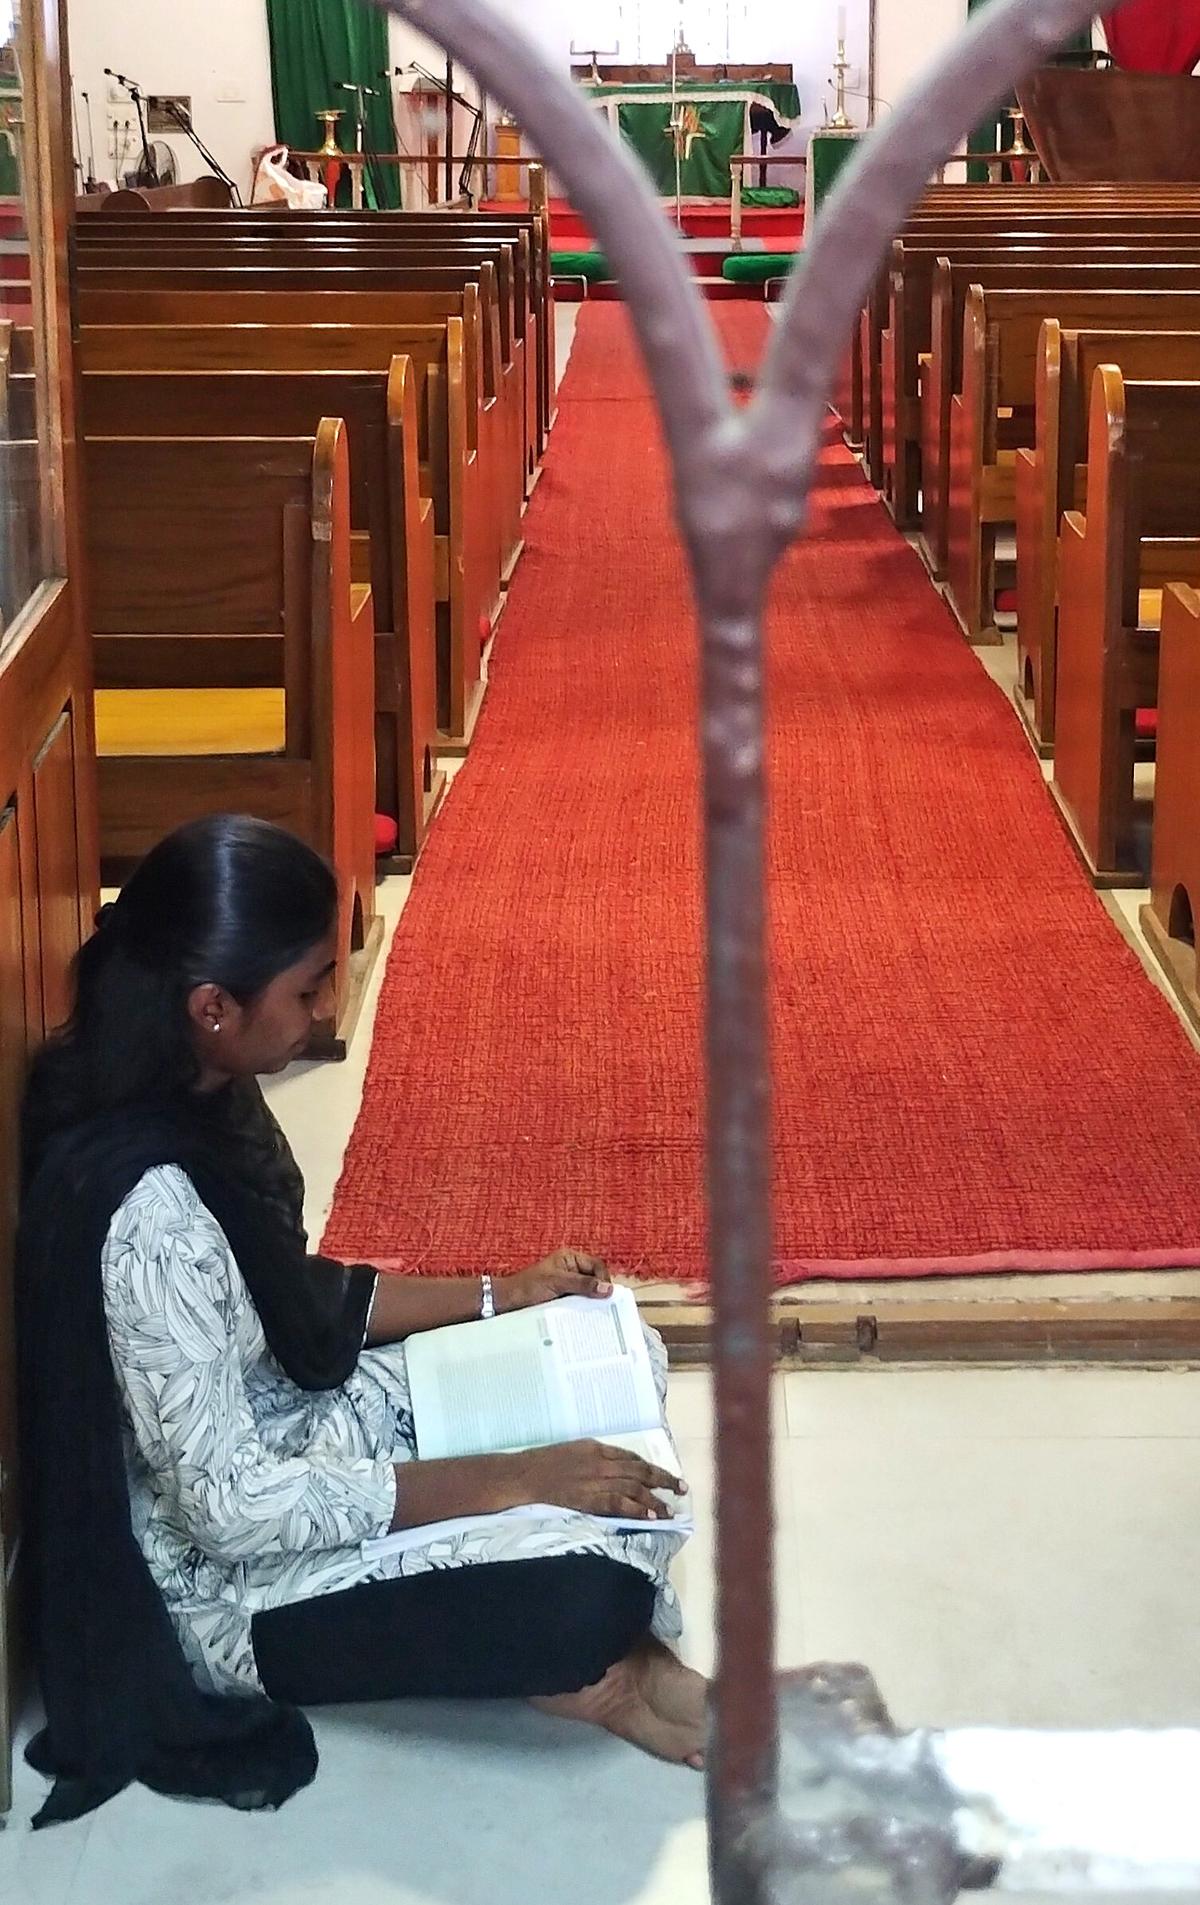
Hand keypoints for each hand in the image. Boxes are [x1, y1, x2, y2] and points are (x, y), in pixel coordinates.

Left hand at [495, 1247, 612, 1313]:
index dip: (603, 1279)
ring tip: (596, 1315)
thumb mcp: (556, 1283)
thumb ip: (582, 1284)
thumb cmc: (527, 1287)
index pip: (597, 1266)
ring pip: (589, 1293)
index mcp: (570, 1259)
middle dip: (599, 1292)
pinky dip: (583, 1310)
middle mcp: (571, 1270)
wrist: (506, 1303)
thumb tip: (607, 1288)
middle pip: (595, 1279)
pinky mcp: (564, 1299)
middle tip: (604, 1308)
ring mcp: (568, 1285)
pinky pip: (580, 1303)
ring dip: (591, 1303)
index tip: (606, 1295)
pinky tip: (585, 1319)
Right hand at [506, 1440, 683, 1520]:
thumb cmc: (545, 1461)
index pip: (632, 1458)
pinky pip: (620, 1504)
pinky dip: (637, 1510)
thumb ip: (597, 1457)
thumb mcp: (575, 1449)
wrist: (526, 1475)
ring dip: (655, 1500)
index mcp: (598, 1448)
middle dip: (663, 1480)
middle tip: (681, 1488)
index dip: (651, 1468)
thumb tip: (616, 1466)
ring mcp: (597, 1481)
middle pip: (640, 1472)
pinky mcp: (590, 1499)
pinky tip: (651, 1516)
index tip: (664, 1475)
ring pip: (634, 1489)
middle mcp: (602, 1462)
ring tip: (669, 1510)